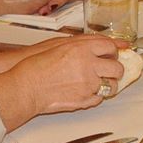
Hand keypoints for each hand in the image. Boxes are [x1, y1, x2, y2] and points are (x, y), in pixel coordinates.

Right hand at [0, 35, 125, 126]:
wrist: (26, 87)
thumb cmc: (37, 64)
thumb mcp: (60, 43)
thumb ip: (86, 42)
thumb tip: (105, 42)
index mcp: (82, 49)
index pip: (110, 47)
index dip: (112, 51)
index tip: (110, 54)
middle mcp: (89, 66)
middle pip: (116, 68)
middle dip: (115, 69)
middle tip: (108, 70)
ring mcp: (88, 85)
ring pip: (111, 85)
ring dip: (107, 83)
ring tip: (96, 82)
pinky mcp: (84, 100)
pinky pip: (100, 98)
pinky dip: (96, 95)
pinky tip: (85, 91)